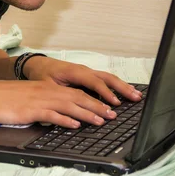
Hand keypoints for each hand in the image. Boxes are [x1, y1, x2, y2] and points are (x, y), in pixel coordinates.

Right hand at [0, 80, 117, 127]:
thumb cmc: (6, 98)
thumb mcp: (30, 98)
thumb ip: (46, 103)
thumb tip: (59, 113)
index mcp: (47, 87)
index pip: (75, 93)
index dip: (93, 99)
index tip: (106, 107)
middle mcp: (47, 91)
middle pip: (77, 97)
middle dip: (97, 105)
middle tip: (112, 114)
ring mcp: (40, 100)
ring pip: (70, 105)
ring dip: (87, 113)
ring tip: (101, 120)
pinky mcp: (32, 110)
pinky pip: (53, 115)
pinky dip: (66, 120)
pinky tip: (76, 125)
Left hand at [23, 56, 142, 106]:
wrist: (37, 65)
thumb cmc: (41, 75)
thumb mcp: (46, 86)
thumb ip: (58, 96)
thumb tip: (67, 110)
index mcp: (74, 72)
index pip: (94, 83)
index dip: (105, 93)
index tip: (115, 103)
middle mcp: (84, 70)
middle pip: (107, 78)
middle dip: (122, 88)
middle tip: (135, 97)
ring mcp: (87, 71)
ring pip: (109, 77)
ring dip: (123, 86)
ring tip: (136, 95)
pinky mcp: (88, 75)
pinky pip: (105, 79)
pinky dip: (117, 85)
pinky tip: (125, 92)